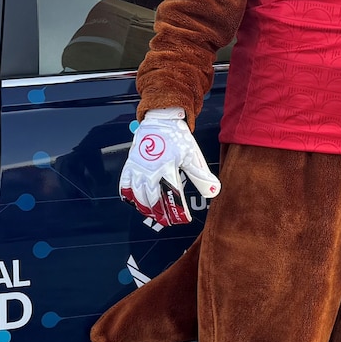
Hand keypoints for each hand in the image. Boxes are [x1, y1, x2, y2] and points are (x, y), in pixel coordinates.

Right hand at [119, 107, 219, 227]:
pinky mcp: (131, 165)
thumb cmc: (178, 138)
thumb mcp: (192, 156)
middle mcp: (151, 170)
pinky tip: (136, 203)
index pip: (173, 195)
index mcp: (168, 168)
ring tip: (153, 215)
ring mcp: (139, 168)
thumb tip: (215, 192)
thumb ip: (201, 176)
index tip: (184, 219)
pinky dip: (129, 196)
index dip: (178, 210)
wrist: (161, 120)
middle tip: (167, 221)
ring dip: (145, 208)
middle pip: (153, 199)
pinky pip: (125, 184)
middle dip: (160, 214)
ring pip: (138, 195)